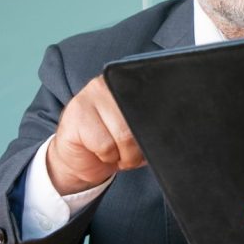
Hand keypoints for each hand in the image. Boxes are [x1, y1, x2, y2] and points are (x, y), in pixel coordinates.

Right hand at [46, 76, 145, 194]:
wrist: (75, 158)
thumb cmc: (110, 144)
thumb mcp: (134, 132)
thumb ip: (149, 126)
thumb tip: (168, 133)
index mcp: (128, 85)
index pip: (153, 102)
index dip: (153, 129)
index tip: (146, 140)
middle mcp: (108, 85)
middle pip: (139, 121)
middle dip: (138, 148)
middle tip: (129, 154)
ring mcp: (89, 96)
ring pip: (124, 135)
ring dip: (123, 155)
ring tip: (113, 152)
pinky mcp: (76, 115)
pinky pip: (105, 145)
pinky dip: (106, 156)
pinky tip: (98, 152)